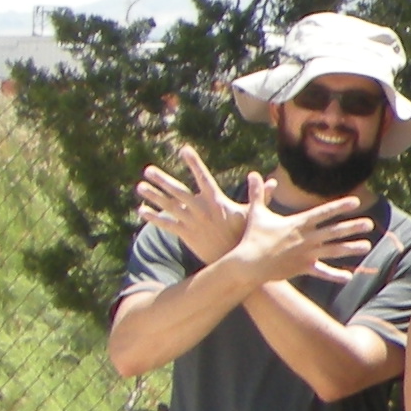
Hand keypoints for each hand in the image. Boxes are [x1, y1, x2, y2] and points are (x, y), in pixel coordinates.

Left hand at [134, 149, 254, 264]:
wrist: (233, 261)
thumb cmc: (245, 236)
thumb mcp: (253, 215)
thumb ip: (260, 196)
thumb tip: (271, 180)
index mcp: (216, 201)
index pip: (203, 177)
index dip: (194, 162)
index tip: (184, 149)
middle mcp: (200, 210)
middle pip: (177, 191)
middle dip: (162, 180)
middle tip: (148, 170)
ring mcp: (191, 222)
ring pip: (168, 206)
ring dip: (153, 196)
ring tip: (140, 186)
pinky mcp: (185, 235)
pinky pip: (166, 224)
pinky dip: (153, 217)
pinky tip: (142, 210)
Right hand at [219, 175, 373, 290]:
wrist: (247, 264)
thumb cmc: (252, 237)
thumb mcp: (257, 213)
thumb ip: (259, 193)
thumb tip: (253, 174)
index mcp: (298, 223)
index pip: (323, 212)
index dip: (340, 206)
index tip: (355, 202)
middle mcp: (306, 238)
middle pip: (334, 231)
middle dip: (352, 227)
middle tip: (369, 224)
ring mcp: (306, 254)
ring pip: (333, 250)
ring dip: (350, 248)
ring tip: (366, 246)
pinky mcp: (303, 268)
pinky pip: (322, 272)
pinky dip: (334, 275)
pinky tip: (348, 277)